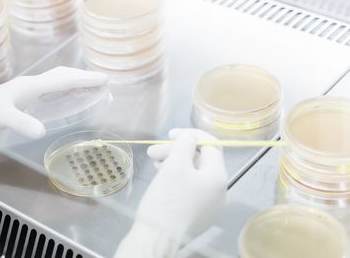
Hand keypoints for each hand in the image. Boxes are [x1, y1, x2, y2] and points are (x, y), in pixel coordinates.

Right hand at [114, 129, 227, 257]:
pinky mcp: (198, 216)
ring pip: (194, 175)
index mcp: (218, 177)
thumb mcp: (175, 165)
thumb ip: (185, 145)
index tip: (170, 134)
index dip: (191, 135)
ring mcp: (210, 206)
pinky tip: (161, 178)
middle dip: (177, 151)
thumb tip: (189, 138)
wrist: (159, 239)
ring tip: (154, 163)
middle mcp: (219, 192)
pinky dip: (177, 179)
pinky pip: (191, 189)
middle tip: (153, 151)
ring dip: (174, 164)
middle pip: (201, 161)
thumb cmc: (167, 200)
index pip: (211, 145)